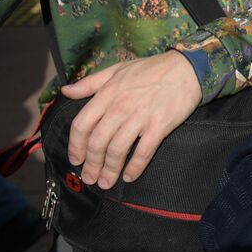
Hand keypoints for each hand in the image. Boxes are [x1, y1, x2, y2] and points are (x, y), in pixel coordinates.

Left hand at [60, 50, 202, 188]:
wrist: (186, 68)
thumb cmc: (151, 69)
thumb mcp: (116, 70)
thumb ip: (89, 83)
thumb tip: (66, 91)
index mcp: (107, 94)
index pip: (82, 124)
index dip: (75, 145)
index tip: (75, 159)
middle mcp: (120, 107)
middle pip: (98, 142)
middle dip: (91, 164)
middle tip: (89, 178)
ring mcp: (140, 117)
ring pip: (117, 150)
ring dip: (109, 170)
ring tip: (105, 182)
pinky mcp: (159, 126)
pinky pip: (144, 151)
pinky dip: (135, 167)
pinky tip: (130, 176)